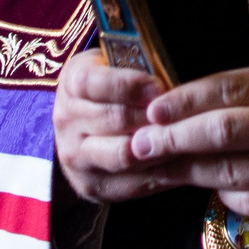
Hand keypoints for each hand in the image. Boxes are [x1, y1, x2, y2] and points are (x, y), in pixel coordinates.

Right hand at [53, 51, 177, 204]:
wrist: (88, 119)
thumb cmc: (117, 85)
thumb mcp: (120, 63)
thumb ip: (139, 67)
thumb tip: (169, 86)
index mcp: (72, 82)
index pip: (95, 83)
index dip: (130, 85)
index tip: (158, 87)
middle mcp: (66, 120)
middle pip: (115, 119)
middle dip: (152, 117)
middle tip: (181, 115)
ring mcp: (74, 156)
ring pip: (123, 155)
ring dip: (157, 146)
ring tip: (183, 139)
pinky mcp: (90, 185)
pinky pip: (130, 184)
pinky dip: (159, 173)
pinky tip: (179, 161)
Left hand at [128, 63, 248, 225]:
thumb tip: (193, 104)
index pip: (229, 86)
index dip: (185, 99)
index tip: (152, 108)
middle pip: (224, 130)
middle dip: (173, 139)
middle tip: (139, 144)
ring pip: (232, 171)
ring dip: (191, 171)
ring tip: (163, 168)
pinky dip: (226, 196)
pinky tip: (214, 189)